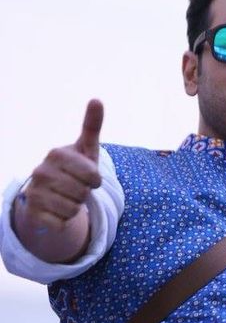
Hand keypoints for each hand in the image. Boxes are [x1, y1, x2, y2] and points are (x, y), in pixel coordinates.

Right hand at [16, 99, 102, 232]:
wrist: (52, 194)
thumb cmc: (75, 168)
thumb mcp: (87, 149)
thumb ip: (92, 126)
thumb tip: (96, 99)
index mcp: (56, 153)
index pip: (93, 175)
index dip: (96, 179)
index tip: (89, 175)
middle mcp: (40, 171)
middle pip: (83, 192)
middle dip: (86, 193)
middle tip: (76, 187)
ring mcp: (33, 192)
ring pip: (74, 209)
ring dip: (76, 207)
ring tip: (67, 198)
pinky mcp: (31, 213)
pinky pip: (62, 223)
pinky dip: (65, 221)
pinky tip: (57, 211)